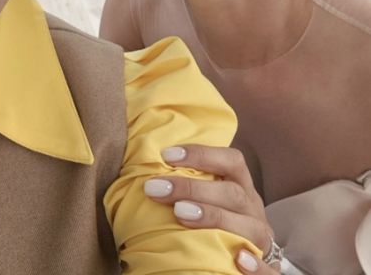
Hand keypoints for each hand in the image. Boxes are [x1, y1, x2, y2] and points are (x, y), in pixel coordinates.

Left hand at [144, 144, 280, 271]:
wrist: (247, 260)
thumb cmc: (218, 219)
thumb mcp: (211, 197)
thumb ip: (190, 186)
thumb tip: (148, 177)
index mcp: (241, 186)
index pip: (231, 160)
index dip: (201, 154)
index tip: (166, 155)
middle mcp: (253, 209)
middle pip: (232, 193)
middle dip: (193, 188)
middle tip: (156, 188)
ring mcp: (262, 240)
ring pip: (250, 227)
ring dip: (213, 217)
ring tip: (180, 214)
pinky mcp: (268, 268)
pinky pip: (268, 270)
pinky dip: (256, 267)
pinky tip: (237, 261)